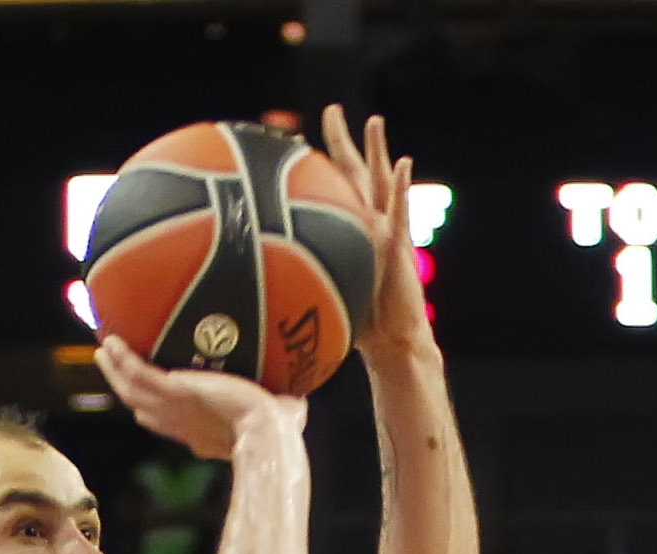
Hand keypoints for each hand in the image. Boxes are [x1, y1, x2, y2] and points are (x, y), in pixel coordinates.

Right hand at [94, 338, 306, 461]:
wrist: (268, 433)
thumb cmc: (280, 432)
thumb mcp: (277, 418)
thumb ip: (283, 409)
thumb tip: (298, 402)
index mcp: (201, 433)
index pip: (168, 423)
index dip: (154, 413)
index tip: (143, 404)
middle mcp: (182, 424)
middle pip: (142, 407)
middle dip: (125, 387)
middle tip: (111, 365)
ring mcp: (175, 409)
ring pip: (132, 392)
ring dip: (115, 370)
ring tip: (103, 348)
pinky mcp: (174, 392)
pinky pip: (138, 375)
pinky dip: (122, 359)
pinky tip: (110, 341)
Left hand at [318, 105, 433, 359]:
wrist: (392, 340)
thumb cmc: (359, 322)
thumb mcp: (320, 290)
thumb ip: (296, 275)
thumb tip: (253, 278)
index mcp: (352, 229)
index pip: (331, 188)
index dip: (316, 166)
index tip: (296, 142)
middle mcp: (370, 222)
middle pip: (355, 172)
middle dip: (343, 141)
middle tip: (333, 109)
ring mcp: (388, 231)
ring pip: (382, 182)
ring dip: (379, 151)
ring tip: (375, 121)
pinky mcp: (401, 245)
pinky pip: (400, 210)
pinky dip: (402, 186)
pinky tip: (403, 163)